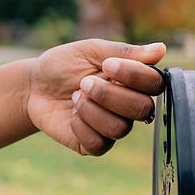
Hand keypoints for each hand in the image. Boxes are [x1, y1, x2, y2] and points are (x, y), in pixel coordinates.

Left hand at [27, 39, 165, 154]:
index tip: (107, 65)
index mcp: (133, 81)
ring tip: (75, 98)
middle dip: (109, 95)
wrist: (33, 87)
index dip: (135, 76)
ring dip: (91, 110)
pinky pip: (99, 143)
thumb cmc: (64, 65)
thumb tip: (161, 49)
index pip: (155, 84)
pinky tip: (71, 115)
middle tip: (84, 83)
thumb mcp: (90, 50)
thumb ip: (124, 52)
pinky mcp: (96, 144)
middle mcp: (129, 106)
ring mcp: (114, 126)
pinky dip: (80, 126)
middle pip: (143, 109)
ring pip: (120, 128)